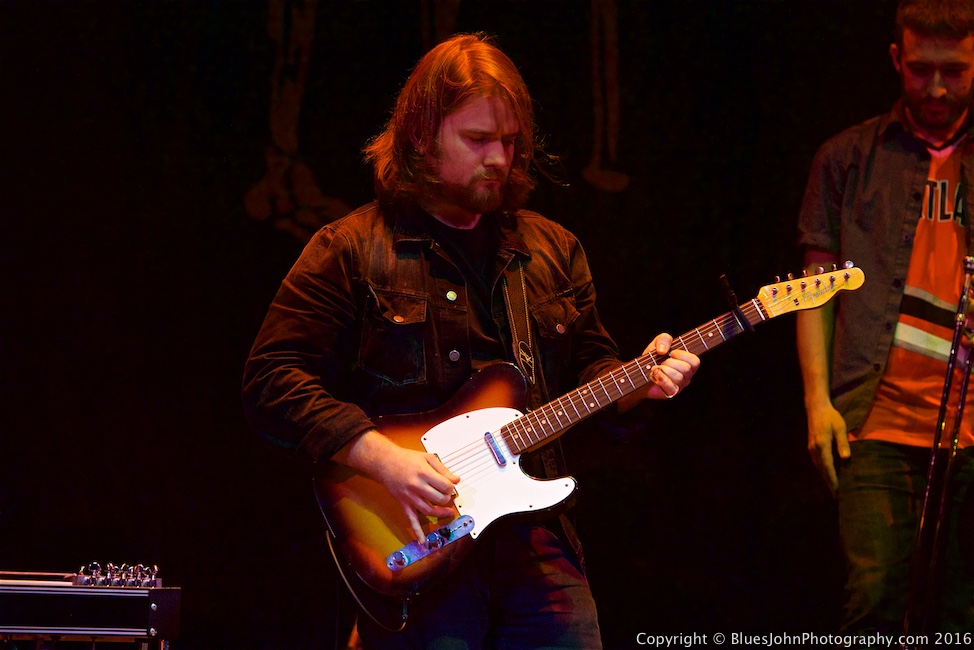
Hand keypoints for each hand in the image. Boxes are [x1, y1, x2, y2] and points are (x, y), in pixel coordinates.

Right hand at [342, 431, 459, 543]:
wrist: (384, 462)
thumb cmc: (406, 458)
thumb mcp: (427, 458)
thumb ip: (443, 469)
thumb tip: (456, 480)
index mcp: (424, 473)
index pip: (445, 485)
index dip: (451, 486)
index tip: (451, 485)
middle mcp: (417, 486)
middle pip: (439, 499)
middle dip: (447, 498)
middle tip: (448, 495)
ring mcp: (410, 497)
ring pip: (429, 511)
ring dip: (440, 513)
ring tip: (448, 512)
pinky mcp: (404, 503)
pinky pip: (411, 520)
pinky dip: (417, 532)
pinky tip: (423, 542)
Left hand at [643, 333, 699, 400]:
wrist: (639, 373)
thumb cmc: (653, 358)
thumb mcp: (658, 343)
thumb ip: (664, 339)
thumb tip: (663, 351)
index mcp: (688, 364)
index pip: (695, 361)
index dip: (683, 355)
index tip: (671, 353)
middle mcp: (686, 376)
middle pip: (686, 369)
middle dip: (670, 362)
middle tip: (662, 362)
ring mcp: (679, 386)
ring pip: (678, 377)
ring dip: (664, 370)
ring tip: (655, 368)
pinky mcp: (670, 393)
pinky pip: (671, 387)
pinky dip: (661, 379)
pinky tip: (654, 375)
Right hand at [805, 400, 848, 495]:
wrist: (816, 409)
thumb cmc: (831, 417)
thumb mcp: (840, 428)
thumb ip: (843, 443)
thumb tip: (846, 458)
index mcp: (822, 445)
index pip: (828, 467)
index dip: (833, 480)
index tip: (838, 491)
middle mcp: (814, 449)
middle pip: (822, 470)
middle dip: (829, 483)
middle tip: (837, 497)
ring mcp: (811, 449)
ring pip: (818, 468)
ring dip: (825, 479)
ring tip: (833, 490)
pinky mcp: (811, 448)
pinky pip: (817, 463)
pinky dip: (822, 472)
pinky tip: (828, 476)